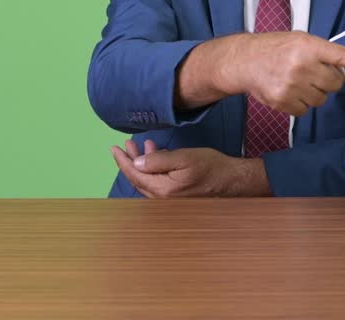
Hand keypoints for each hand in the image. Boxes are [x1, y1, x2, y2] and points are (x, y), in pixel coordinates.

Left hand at [110, 143, 270, 197]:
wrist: (230, 180)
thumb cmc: (209, 166)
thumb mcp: (183, 158)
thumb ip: (158, 160)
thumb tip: (136, 162)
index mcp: (162, 190)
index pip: (135, 175)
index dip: (122, 161)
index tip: (114, 148)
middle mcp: (162, 199)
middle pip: (138, 179)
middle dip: (131, 160)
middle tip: (127, 144)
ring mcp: (168, 199)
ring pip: (147, 180)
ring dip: (142, 163)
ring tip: (142, 145)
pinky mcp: (175, 196)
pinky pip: (156, 182)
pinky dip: (152, 168)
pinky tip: (156, 155)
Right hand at [177, 31, 344, 114]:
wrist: (245, 61)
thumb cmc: (277, 48)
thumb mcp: (299, 40)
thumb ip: (321, 53)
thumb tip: (343, 72)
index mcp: (308, 45)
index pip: (341, 55)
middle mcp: (302, 65)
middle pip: (336, 83)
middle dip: (330, 80)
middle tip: (314, 73)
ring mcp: (292, 85)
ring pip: (322, 99)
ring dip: (315, 92)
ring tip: (297, 81)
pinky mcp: (284, 101)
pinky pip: (307, 110)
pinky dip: (301, 103)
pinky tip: (289, 91)